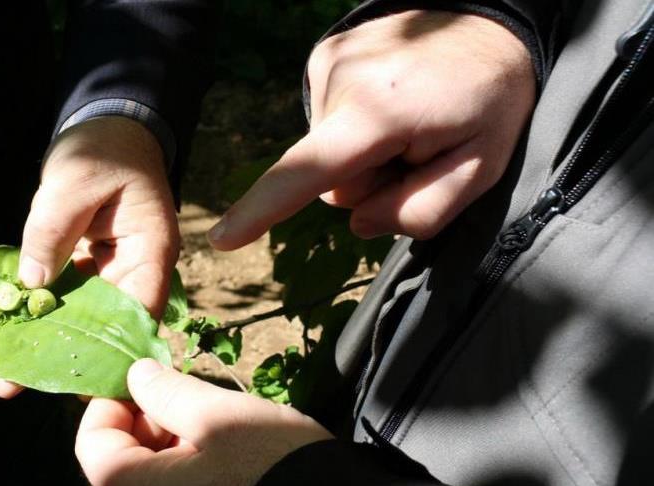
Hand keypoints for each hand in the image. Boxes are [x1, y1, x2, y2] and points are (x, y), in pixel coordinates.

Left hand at [0, 116, 180, 397]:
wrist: (105, 127)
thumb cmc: (103, 149)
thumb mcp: (74, 183)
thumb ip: (52, 232)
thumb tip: (31, 285)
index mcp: (149, 253)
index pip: (136, 315)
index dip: (108, 354)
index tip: (70, 384)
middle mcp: (132, 270)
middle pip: (99, 328)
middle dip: (55, 358)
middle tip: (8, 384)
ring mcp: (106, 271)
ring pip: (72, 318)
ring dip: (34, 342)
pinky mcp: (80, 265)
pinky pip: (56, 297)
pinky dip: (28, 313)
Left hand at [76, 359, 331, 485]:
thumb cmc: (270, 467)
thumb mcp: (216, 414)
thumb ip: (165, 392)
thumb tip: (136, 375)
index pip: (90, 441)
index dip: (111, 399)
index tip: (148, 375)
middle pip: (121, 460)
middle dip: (147, 417)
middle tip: (190, 392)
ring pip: (153, 477)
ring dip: (172, 439)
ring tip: (217, 418)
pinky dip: (192, 466)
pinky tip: (229, 449)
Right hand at [209, 10, 535, 248]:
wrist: (487, 21)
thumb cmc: (489, 97)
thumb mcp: (483, 167)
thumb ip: (424, 209)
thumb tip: (359, 222)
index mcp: (381, 113)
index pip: (309, 171)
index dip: (263, 209)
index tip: (222, 238)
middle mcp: (342, 82)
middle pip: (330, 180)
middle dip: (368, 182)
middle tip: (417, 153)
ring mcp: (327, 64)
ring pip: (326, 153)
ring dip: (363, 154)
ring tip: (408, 123)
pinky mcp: (324, 57)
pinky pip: (327, 121)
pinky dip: (355, 125)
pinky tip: (391, 105)